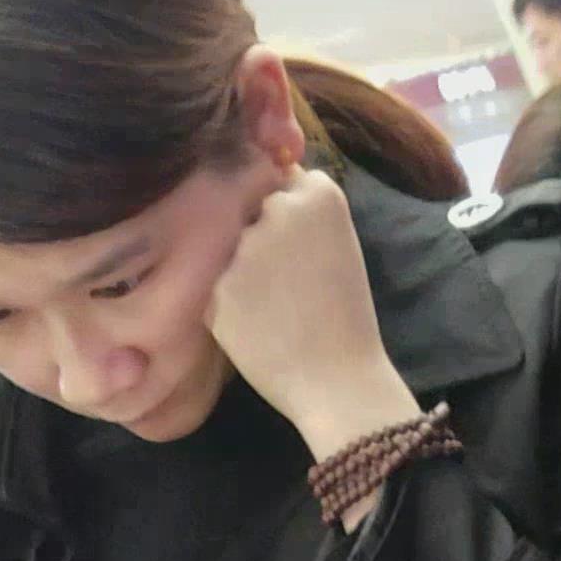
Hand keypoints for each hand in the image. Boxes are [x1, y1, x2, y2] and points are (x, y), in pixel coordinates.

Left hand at [208, 166, 418, 461]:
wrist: (338, 381)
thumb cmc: (346, 317)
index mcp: (320, 193)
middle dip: (259, 237)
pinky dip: (228, 304)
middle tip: (286, 283)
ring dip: (240, 271)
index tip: (298, 246)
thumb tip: (259, 194)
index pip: (280, 179)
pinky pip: (215, 285)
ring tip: (273, 309)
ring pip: (230, 247)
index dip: (285, 214)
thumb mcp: (338, 245)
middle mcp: (279, 209)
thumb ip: (301, 214)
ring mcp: (245, 247)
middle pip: (251, 209)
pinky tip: (257, 327)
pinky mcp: (219, 286)